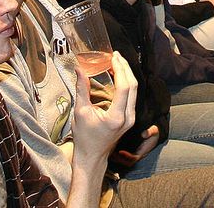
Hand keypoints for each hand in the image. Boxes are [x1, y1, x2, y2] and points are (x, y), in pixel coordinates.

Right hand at [71, 50, 137, 169]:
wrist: (92, 157)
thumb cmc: (84, 138)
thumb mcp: (80, 112)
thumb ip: (81, 89)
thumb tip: (79, 69)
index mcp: (116, 117)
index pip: (124, 88)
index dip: (120, 70)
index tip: (113, 57)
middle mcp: (128, 118)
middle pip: (133, 87)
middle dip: (125, 68)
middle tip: (116, 55)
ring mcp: (131, 119)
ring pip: (134, 91)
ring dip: (127, 74)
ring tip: (117, 62)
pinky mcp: (129, 118)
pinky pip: (131, 96)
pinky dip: (126, 83)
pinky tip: (118, 75)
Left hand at [109, 126, 158, 169]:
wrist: (153, 132)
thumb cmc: (153, 132)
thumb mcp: (154, 130)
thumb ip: (150, 132)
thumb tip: (144, 134)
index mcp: (143, 151)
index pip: (134, 158)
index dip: (127, 156)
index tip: (120, 152)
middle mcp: (137, 154)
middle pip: (127, 162)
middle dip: (119, 159)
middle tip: (111, 154)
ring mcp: (134, 153)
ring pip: (124, 160)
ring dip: (117, 158)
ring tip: (109, 153)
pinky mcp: (130, 150)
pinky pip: (123, 156)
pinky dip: (117, 154)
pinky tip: (111, 148)